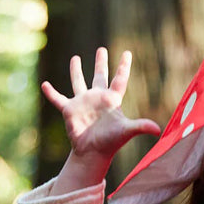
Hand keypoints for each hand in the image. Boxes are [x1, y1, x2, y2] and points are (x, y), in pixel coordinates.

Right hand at [42, 48, 159, 158]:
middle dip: (101, 64)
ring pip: (78, 82)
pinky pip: (58, 99)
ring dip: (76, 71)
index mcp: (112, 101)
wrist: (93, 153)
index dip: (123, 67)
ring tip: (75, 57)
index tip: (127, 53)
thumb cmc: (111, 142)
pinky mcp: (69, 110)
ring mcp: (82, 103)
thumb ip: (141, 127)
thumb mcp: (126, 131)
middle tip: (102, 50)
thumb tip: (158, 130)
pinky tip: (44, 85)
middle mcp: (97, 99)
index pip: (120, 79)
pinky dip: (51, 93)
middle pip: (100, 76)